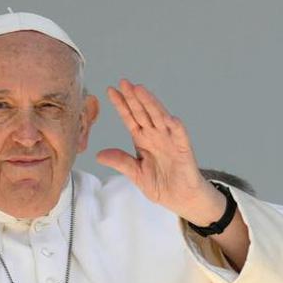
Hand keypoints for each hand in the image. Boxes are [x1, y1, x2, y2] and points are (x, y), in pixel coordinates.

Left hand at [96, 80, 223, 225]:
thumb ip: (121, 162)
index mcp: (143, 140)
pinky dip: (175, 126)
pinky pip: (180, 135)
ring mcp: (170, 140)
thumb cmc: (162, 186)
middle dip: (134, 98)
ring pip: (159, 118)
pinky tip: (168, 117)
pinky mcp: (184, 149)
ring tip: (141, 90)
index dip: (122, 105)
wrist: (182, 199)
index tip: (111, 90)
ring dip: (151, 104)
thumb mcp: (136, 174)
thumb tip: (99, 155)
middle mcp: (156, 136)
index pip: (130, 118)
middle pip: (143, 113)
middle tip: (124, 82)